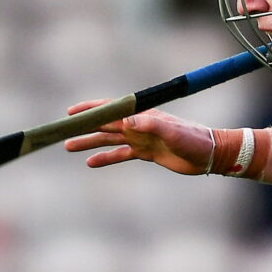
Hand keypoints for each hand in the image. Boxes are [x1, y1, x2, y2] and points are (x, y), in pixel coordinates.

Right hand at [63, 104, 215, 174]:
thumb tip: (126, 121)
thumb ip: (150, 125)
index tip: (71, 113)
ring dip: (90, 143)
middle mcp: (138, 125)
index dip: (91, 109)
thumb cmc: (193, 139)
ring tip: (69, 147)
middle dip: (83, 127)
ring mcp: (140, 139)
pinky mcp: (146, 153)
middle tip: (61, 132)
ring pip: (109, 141)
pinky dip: (106, 158)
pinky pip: (121, 155)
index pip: (111, 109)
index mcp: (142, 115)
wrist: (209, 155)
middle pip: (104, 125)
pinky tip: (91, 163)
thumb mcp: (172, 131)